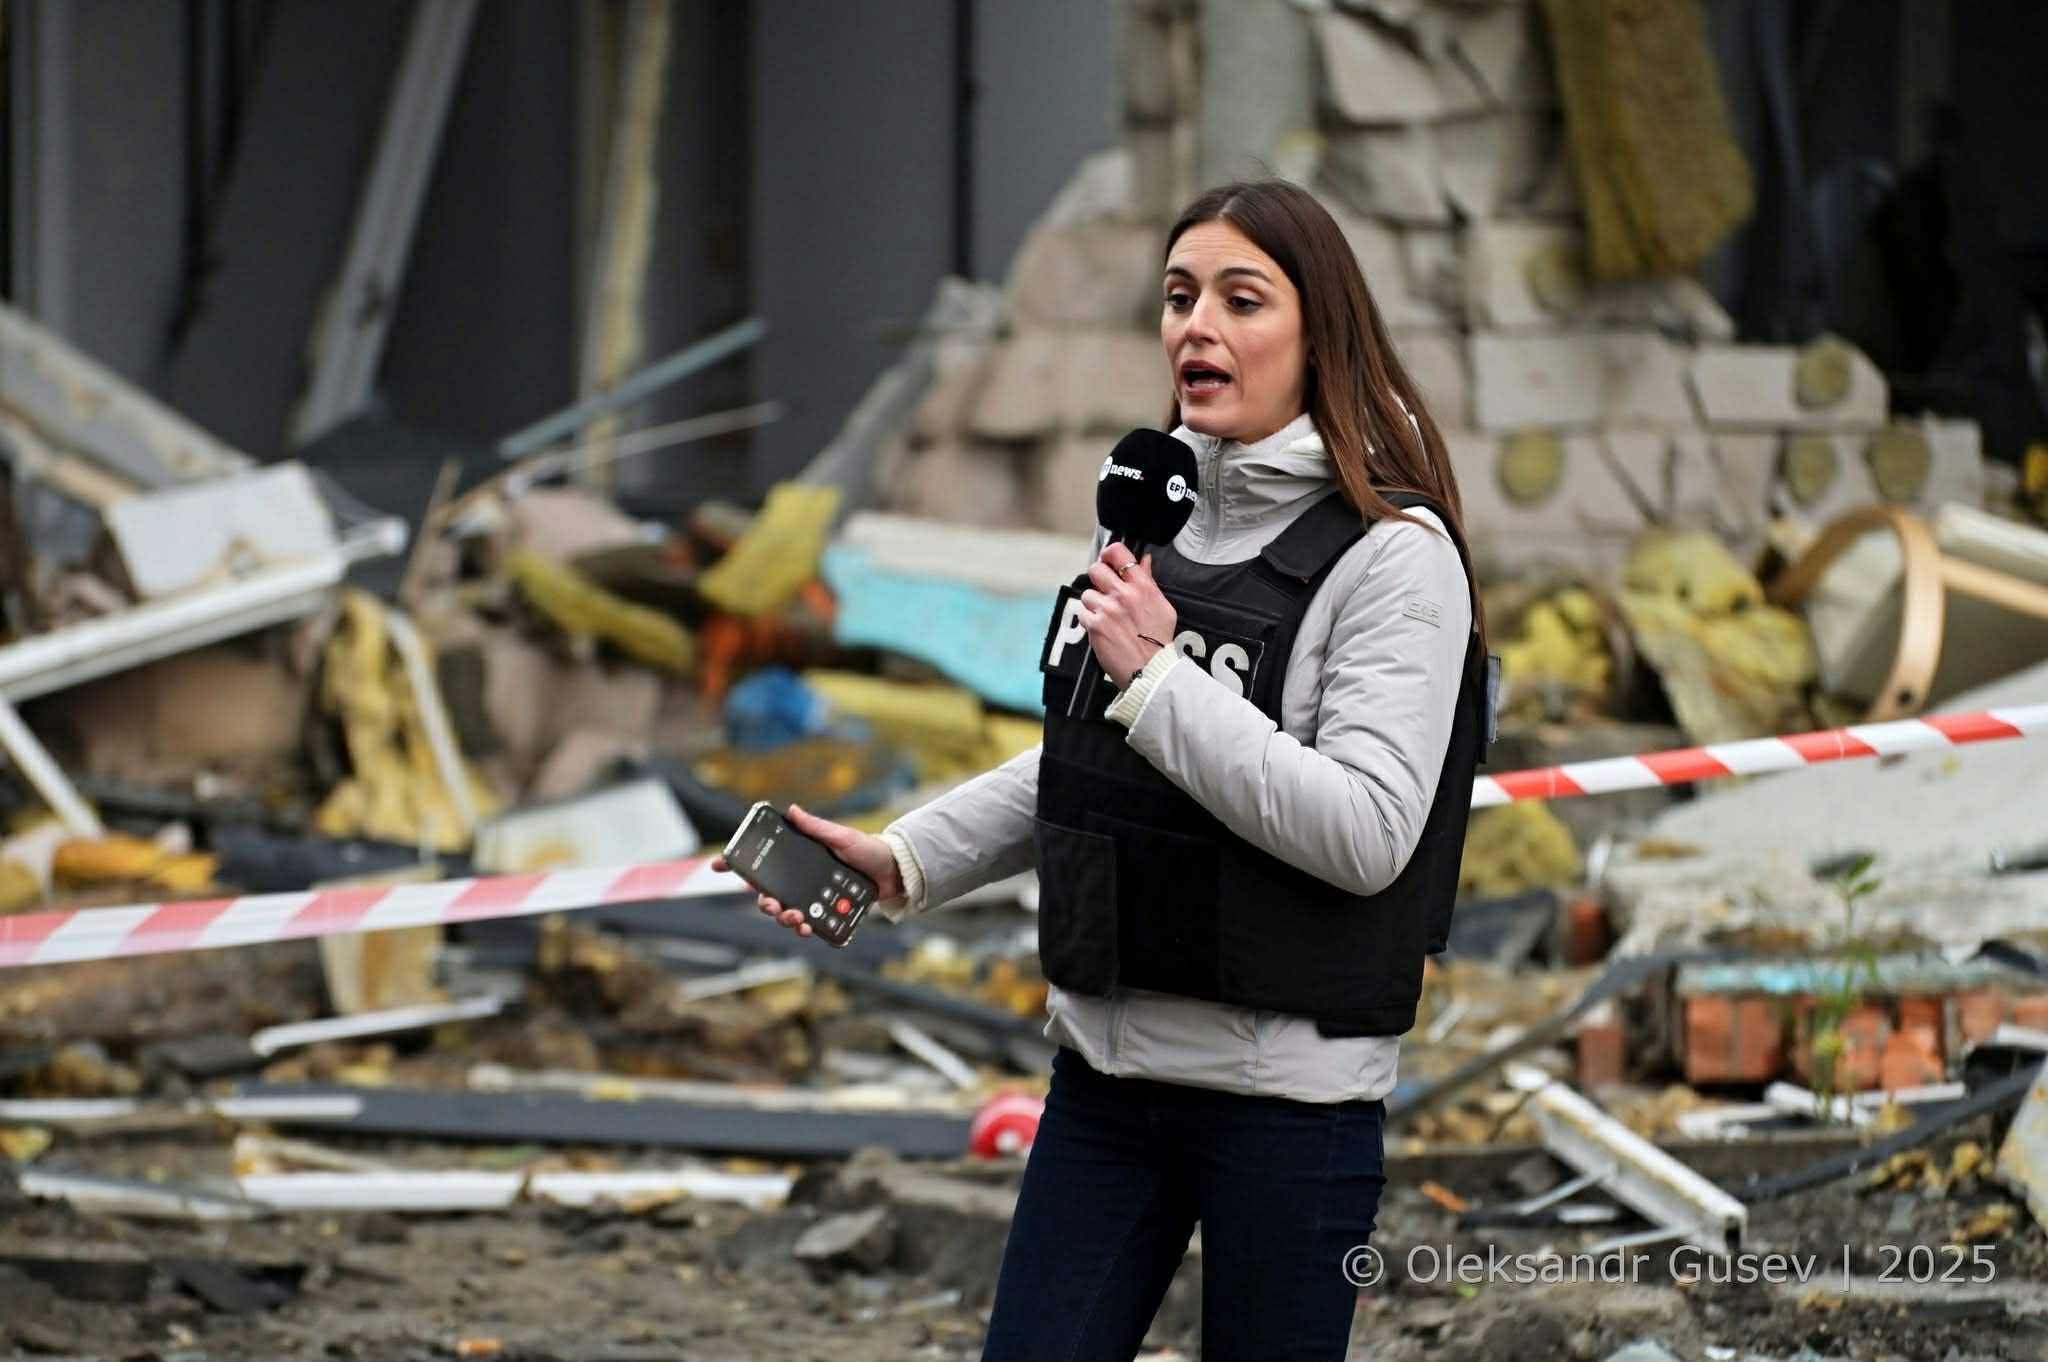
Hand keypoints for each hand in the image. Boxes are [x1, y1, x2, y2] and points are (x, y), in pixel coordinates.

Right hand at [709, 804, 903, 937]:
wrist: (894, 871)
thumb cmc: (866, 849)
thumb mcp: (840, 836)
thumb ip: (816, 827)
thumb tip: (792, 810)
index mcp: (798, 861)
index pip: (762, 864)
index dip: (737, 866)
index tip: (717, 864)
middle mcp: (801, 882)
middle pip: (769, 896)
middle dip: (764, 903)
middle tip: (770, 904)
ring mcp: (813, 899)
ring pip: (787, 914)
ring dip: (785, 919)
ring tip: (796, 918)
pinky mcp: (827, 914)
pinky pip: (811, 926)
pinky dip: (806, 929)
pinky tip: (808, 929)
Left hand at [1080, 542, 1176, 689]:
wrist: (1152, 670)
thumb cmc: (1159, 640)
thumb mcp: (1162, 606)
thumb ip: (1149, 581)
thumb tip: (1144, 560)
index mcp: (1142, 587)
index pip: (1119, 553)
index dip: (1109, 553)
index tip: (1107, 559)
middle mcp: (1123, 595)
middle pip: (1096, 569)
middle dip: (1097, 578)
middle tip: (1104, 589)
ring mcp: (1107, 610)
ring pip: (1088, 593)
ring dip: (1094, 603)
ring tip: (1107, 617)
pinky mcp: (1094, 625)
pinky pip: (1083, 613)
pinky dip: (1089, 620)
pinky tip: (1102, 629)